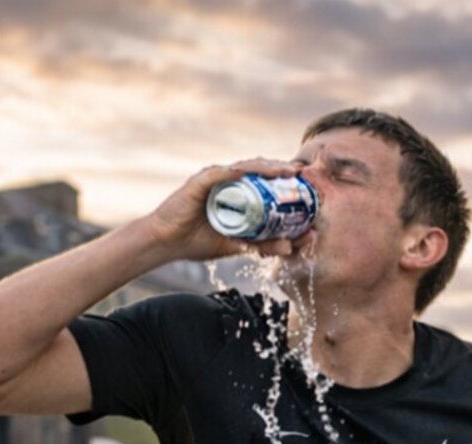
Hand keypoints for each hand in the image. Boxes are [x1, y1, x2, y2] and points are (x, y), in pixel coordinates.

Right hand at [141, 157, 305, 263]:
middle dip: (281, 170)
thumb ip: (260, 245)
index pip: (264, 183)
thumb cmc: (196, 241)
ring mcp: (213, 179)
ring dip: (266, 167)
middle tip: (302, 174)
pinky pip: (219, 174)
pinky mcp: (199, 182)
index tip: (306, 186)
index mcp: (236, 193)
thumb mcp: (235, 245)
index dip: (284, 182)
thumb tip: (289, 248)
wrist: (165, 243)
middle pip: (258, 170)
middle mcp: (226, 182)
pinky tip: (250, 172)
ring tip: (285, 171)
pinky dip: (235, 172)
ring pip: (244, 168)